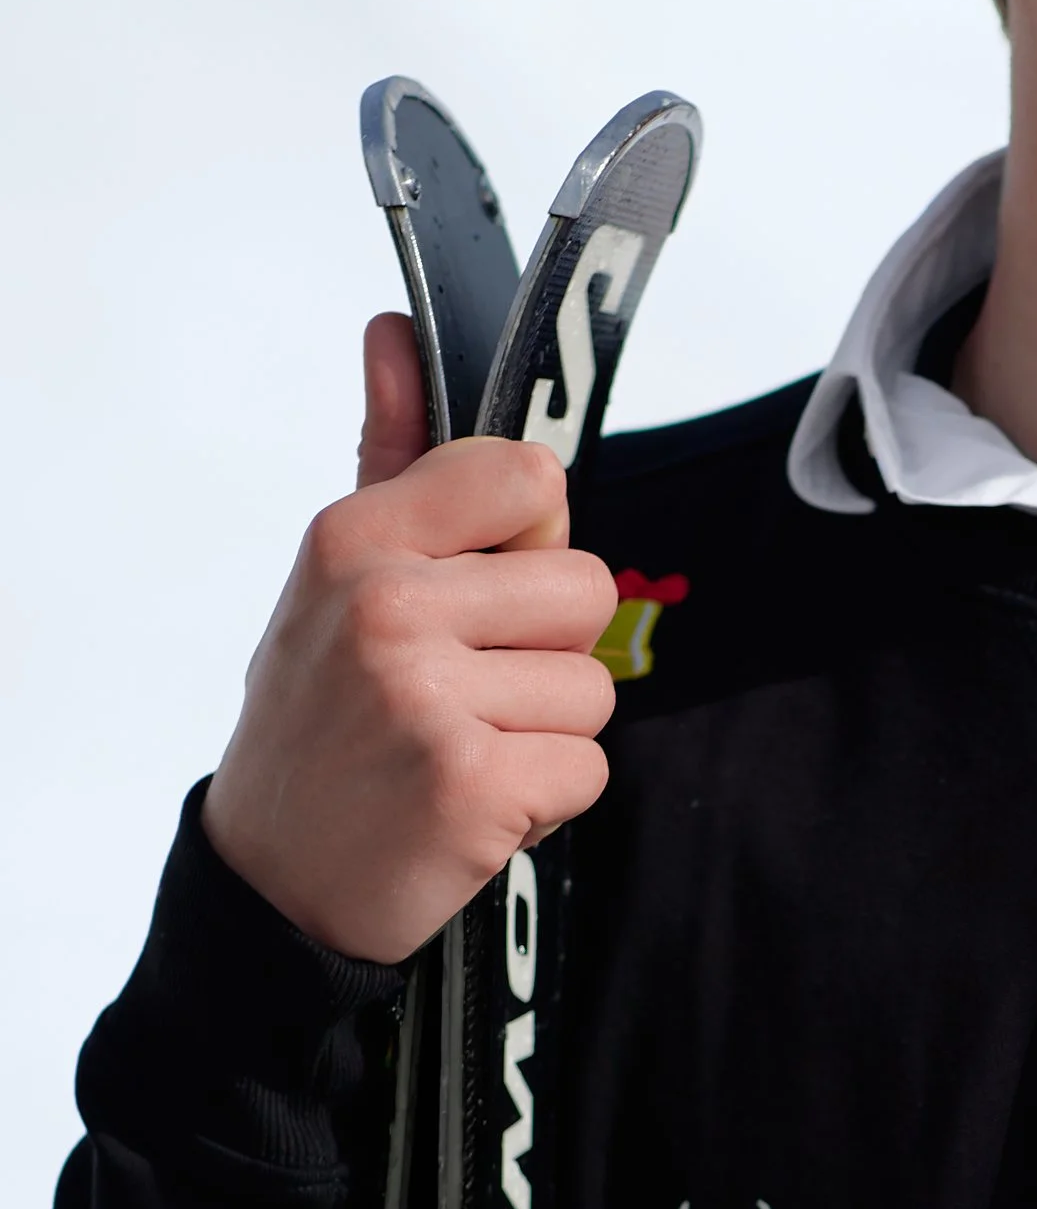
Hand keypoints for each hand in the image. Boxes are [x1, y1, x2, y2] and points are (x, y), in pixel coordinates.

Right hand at [201, 314, 619, 962]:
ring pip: (593, 687)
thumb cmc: (321, 719)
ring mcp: (426, 696)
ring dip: (545, 734)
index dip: (534, 543)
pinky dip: (546, 802)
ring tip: (462, 752)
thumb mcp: (336, 579)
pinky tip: (471, 805)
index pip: (531, 478)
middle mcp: (386, 605)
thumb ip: (392, 456)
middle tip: (470, 694)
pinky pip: (588, 768)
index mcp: (358, 537)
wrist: (272, 880)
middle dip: (550, 652)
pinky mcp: (470, 785)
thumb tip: (395, 328)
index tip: (484, 591)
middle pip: (587, 590)